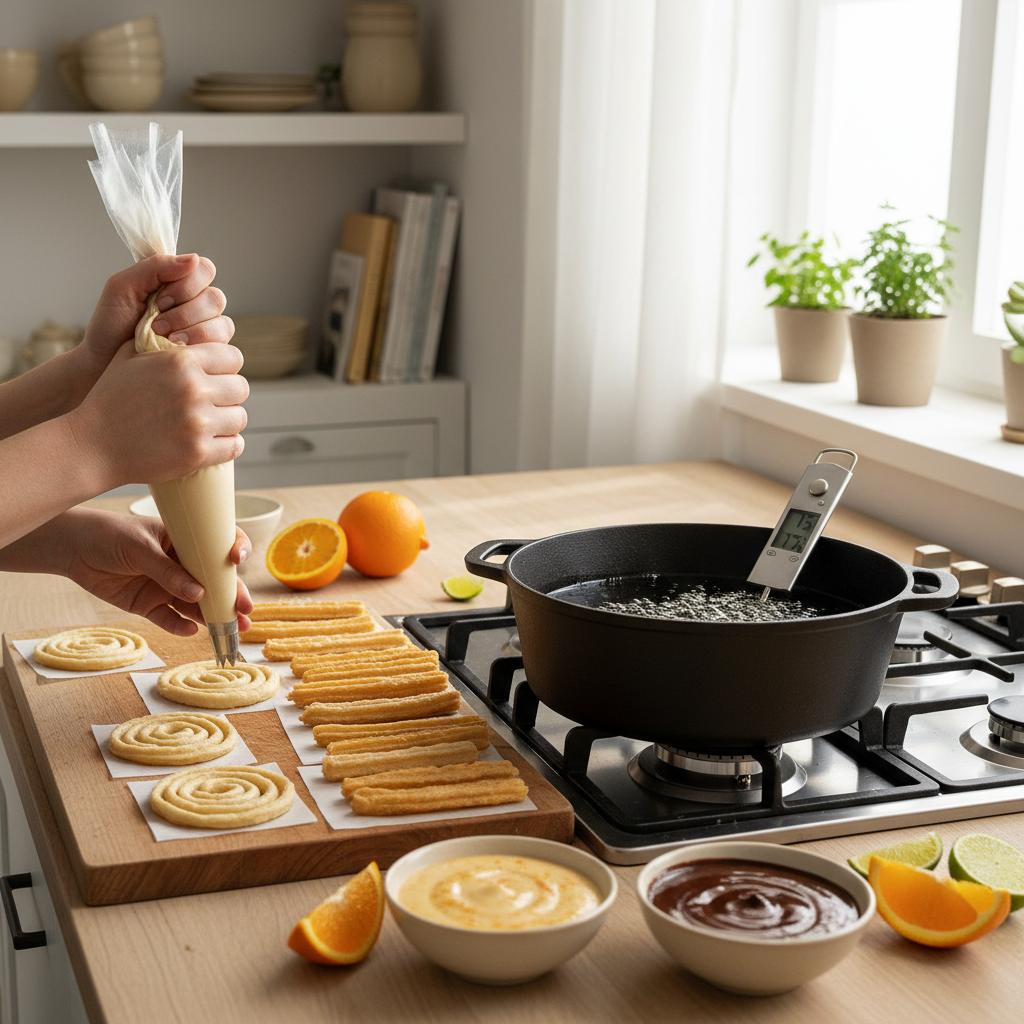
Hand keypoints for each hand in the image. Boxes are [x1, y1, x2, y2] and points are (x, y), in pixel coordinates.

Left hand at [33, 509, 253, 635]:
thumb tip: (198, 593)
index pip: (218, 544)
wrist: (72, 549)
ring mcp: (166, 585)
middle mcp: (181, 564)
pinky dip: (181, 626)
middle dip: (231, 596)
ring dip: (213, 616)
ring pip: (196, 604)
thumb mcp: (140, 548)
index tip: (236, 561)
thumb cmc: (109, 535)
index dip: (233, 550)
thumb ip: (167, 572)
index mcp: (185, 540)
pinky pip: (169, 618)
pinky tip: (192, 630)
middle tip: (246, 611)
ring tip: (230, 630)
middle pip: (213, 581)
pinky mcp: (149, 604)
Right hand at [68, 340, 248, 489]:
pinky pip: (235, 445)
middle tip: (215, 401)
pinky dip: (228, 444)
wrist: (92, 444)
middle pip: (240, 387)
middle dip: (228, 394)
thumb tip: (187, 330)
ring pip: (240, 417)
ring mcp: (198, 423)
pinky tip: (215, 441)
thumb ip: (163, 341)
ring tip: (213, 422)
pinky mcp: (199, 452)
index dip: (226, 367)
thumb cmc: (110, 399)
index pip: (232, 358)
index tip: (217, 376)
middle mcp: (194, 389)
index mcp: (181, 361)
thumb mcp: (130, 357)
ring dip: (228, 420)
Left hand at [72, 253, 233, 404]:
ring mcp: (204, 331)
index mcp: (176, 283)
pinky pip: (222, 347)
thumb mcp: (123, 287)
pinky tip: (177, 350)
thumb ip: (154, 267)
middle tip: (157, 324)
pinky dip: (199, 346)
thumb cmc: (109, 326)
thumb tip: (193, 259)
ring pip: (222, 323)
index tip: (160, 300)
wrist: (101, 364)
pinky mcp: (208, 355)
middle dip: (185, 311)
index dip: (187, 284)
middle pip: (215, 298)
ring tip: (164, 338)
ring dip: (192, 330)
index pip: (203, 270)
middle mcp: (195, 305)